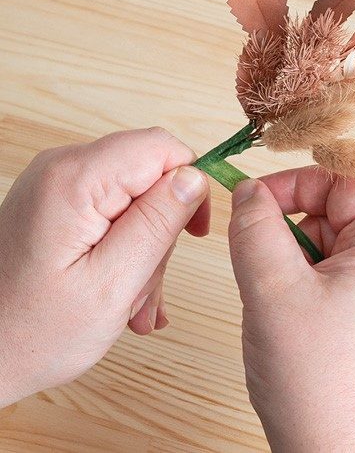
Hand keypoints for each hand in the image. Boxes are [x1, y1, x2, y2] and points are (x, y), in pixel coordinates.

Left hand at [0, 127, 209, 406]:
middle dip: (163, 226)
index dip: (189, 182)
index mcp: (74, 180)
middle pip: (148, 172)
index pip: (160, 147)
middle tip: (151, 284)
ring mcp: (56, 183)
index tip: (194, 230)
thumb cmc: (34, 334)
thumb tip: (194, 176)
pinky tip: (122, 287)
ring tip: (134, 299)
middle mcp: (62, 168)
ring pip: (136, 194)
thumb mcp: (112, 283)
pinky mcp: (57, 200)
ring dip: (146, 246)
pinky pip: (113, 208)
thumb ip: (157, 222)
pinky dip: (126, 245)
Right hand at [228, 168, 354, 452]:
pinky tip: (296, 319)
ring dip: (298, 261)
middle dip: (293, 230)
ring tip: (281, 302)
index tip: (252, 201)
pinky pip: (342, 278)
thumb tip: (248, 192)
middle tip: (263, 264)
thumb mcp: (271, 288)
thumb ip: (255, 226)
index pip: (344, 182)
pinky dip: (310, 285)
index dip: (294, 184)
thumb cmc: (316, 384)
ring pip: (336, 247)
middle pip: (341, 214)